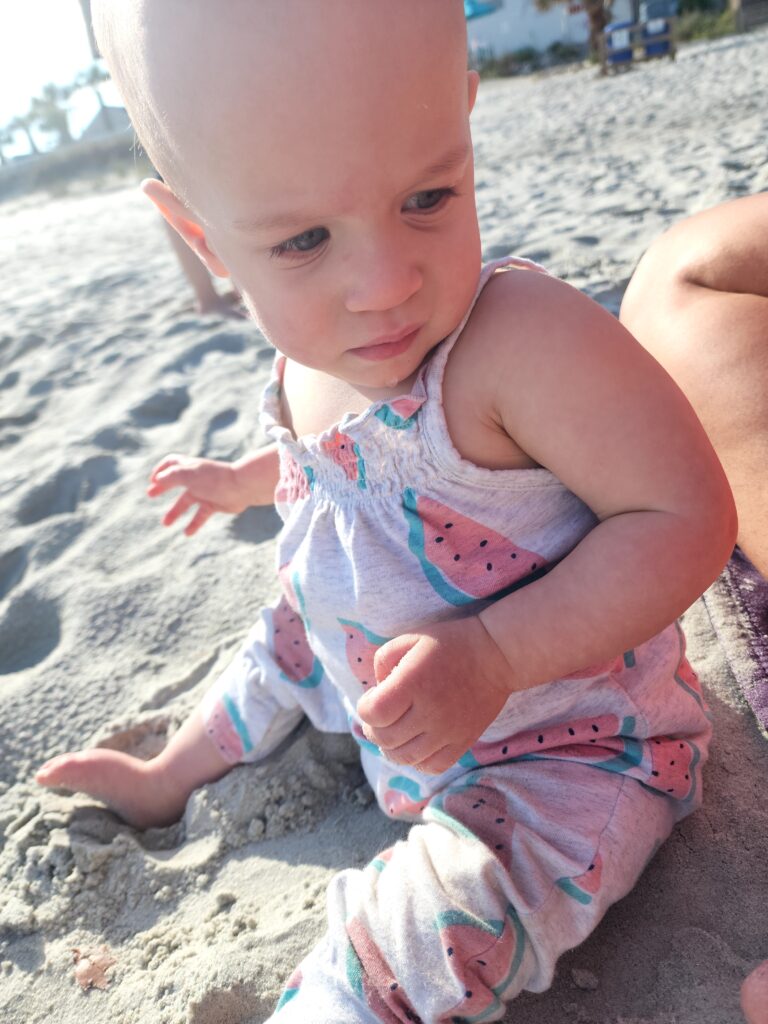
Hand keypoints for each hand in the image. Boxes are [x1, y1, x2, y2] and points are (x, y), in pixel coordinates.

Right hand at [147, 454, 247, 534]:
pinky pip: (201, 515)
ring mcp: (206, 491)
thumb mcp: (188, 476)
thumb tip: (156, 480)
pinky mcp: (215, 503)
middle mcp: (197, 478)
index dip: (160, 470)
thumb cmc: (214, 479)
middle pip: (175, 481)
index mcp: (190, 467)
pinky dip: (194, 524)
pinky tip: (188, 533)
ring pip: (186, 501)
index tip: (152, 480)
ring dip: (175, 512)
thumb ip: (170, 477)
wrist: (242, 487)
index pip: (171, 463)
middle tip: (150, 495)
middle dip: (162, 488)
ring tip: (165, 524)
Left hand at [356, 617, 513, 774]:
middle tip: (379, 718)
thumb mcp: (411, 638)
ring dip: (391, 748)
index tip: (372, 697)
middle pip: (385, 739)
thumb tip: (376, 688)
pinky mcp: (463, 741)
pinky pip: (433, 766)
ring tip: (394, 733)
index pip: (372, 713)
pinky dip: (418, 762)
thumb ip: (384, 660)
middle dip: (373, 729)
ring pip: (405, 758)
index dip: (365, 708)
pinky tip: (416, 745)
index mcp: (412, 683)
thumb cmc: (451, 643)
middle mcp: (428, 711)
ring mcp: (447, 731)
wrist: (496, 654)